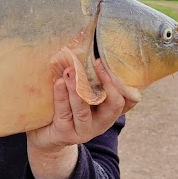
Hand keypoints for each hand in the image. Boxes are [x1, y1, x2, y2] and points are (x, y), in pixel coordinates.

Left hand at [26, 59, 136, 178]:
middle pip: (115, 105)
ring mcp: (84, 130)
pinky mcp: (66, 133)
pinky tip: (59, 82)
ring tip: (71, 71)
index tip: (107, 62)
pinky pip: (65, 113)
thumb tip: (84, 43)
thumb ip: (88, 76)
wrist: (46, 135)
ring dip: (78, 89)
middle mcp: (102, 122)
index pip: (131, 99)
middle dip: (108, 82)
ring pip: (85, 110)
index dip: (124, 82)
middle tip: (97, 63)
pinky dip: (62, 97)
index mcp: (110, 110)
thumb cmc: (67, 106)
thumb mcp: (82, 92)